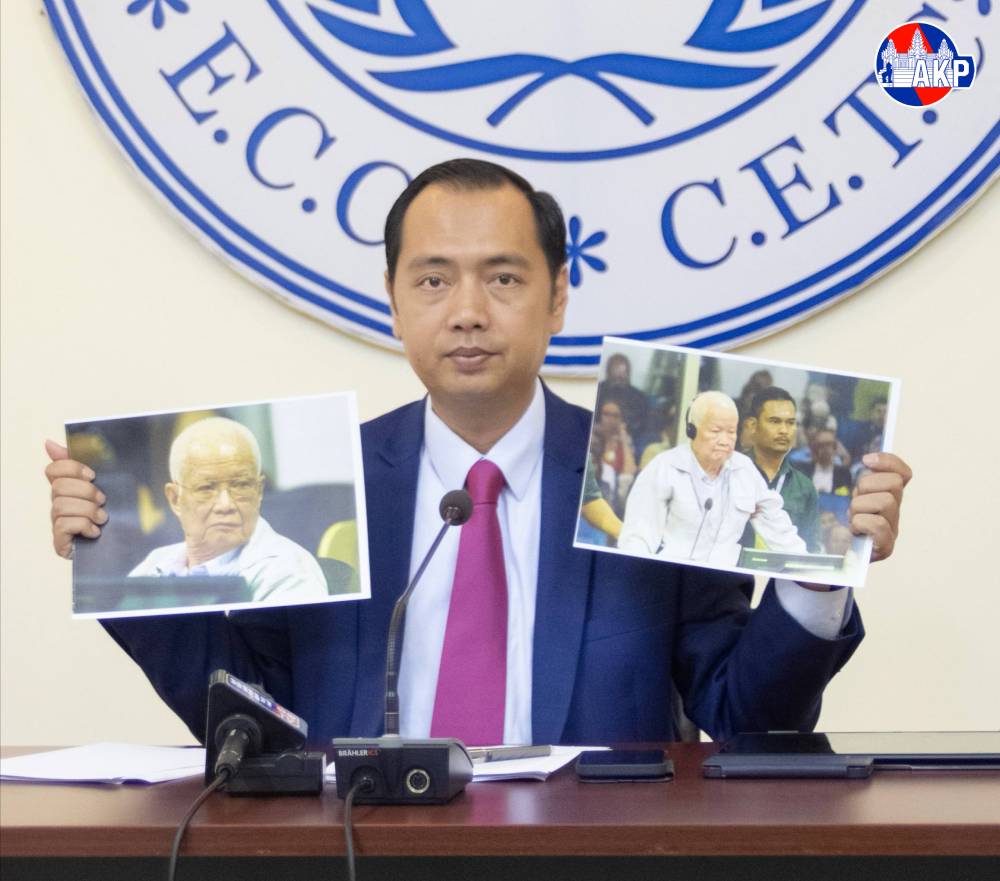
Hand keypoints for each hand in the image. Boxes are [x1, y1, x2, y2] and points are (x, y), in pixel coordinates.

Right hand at [44, 439, 106, 558]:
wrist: (121, 547)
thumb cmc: (112, 513)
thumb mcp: (106, 485)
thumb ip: (83, 464)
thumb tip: (49, 444)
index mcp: (67, 488)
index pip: (53, 469)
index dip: (71, 468)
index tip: (92, 475)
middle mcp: (58, 503)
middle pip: (59, 486)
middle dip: (86, 491)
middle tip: (103, 500)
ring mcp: (57, 522)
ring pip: (61, 505)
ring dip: (87, 510)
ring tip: (103, 518)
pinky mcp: (59, 541)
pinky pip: (63, 525)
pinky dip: (83, 526)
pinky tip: (95, 532)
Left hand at [849, 452, 911, 561]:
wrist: (840, 559)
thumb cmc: (847, 527)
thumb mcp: (854, 499)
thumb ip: (865, 483)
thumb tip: (869, 460)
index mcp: (891, 498)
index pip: (903, 474)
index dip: (889, 462)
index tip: (866, 460)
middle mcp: (896, 512)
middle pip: (894, 483)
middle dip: (868, 486)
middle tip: (856, 500)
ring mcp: (893, 530)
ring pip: (886, 501)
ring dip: (860, 507)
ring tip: (853, 518)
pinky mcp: (886, 546)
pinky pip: (879, 525)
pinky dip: (861, 524)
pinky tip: (855, 530)